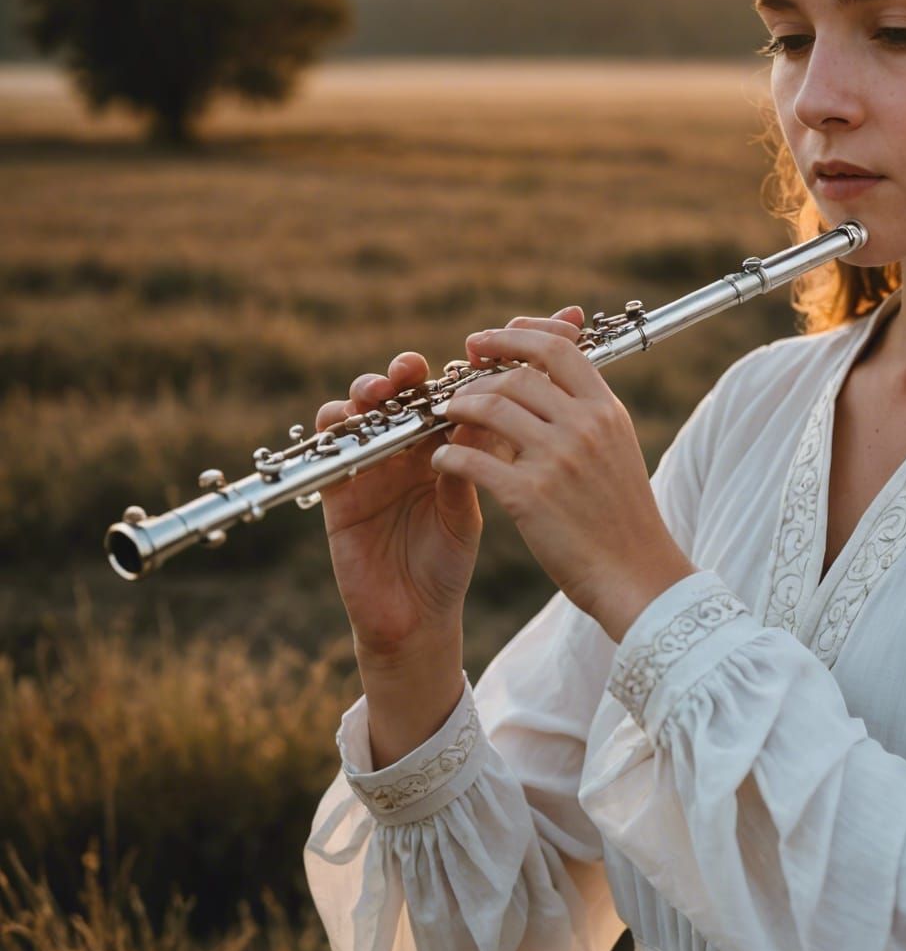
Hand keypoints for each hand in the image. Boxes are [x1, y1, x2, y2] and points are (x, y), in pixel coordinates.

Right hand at [313, 308, 580, 669]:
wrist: (415, 615)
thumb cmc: (450, 559)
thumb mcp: (484, 496)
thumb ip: (496, 449)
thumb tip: (531, 396)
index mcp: (449, 442)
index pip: (464, 387)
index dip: (494, 358)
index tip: (522, 335)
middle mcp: (409, 443)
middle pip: (411, 388)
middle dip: (424, 366)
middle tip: (450, 358)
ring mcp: (373, 460)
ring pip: (366, 405)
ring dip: (377, 386)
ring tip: (397, 383)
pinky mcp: (339, 486)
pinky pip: (330, 445)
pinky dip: (338, 423)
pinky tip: (353, 414)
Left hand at [433, 313, 696, 640]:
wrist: (637, 575)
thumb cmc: (623, 518)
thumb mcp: (617, 450)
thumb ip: (587, 414)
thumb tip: (548, 381)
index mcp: (606, 411)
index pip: (559, 349)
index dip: (517, 335)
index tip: (488, 339)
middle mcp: (584, 426)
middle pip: (517, 374)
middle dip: (478, 374)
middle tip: (456, 383)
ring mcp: (557, 459)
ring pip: (490, 408)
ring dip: (457, 407)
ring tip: (444, 416)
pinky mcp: (530, 496)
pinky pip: (472, 461)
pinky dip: (448, 457)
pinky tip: (441, 462)